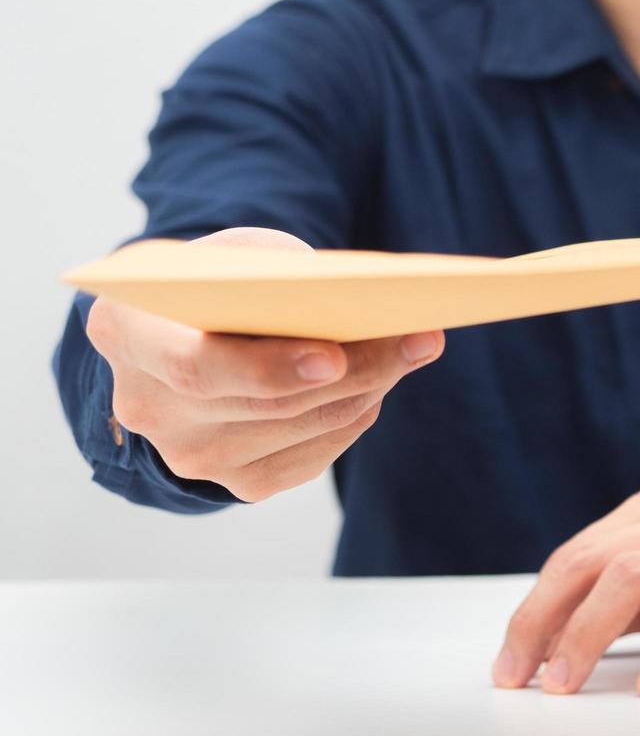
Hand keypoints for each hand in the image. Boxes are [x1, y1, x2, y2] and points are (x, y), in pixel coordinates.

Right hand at [84, 226, 444, 501]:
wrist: (182, 335)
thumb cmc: (212, 282)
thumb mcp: (230, 254)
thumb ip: (274, 270)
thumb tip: (354, 300)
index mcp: (127, 333)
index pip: (196, 367)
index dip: (267, 368)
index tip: (332, 359)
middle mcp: (147, 406)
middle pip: (266, 402)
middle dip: (354, 370)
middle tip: (417, 340)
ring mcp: (190, 454)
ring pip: (299, 428)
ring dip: (368, 388)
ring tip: (413, 349)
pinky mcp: (236, 482)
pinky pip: (312, 454)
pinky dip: (353, 413)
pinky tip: (379, 381)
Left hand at [492, 476, 639, 696]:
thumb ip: (633, 595)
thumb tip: (557, 637)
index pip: (578, 554)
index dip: (535, 609)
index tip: (511, 662)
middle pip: (593, 560)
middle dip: (544, 620)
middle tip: (521, 676)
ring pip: (635, 574)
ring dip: (589, 632)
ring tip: (565, 683)